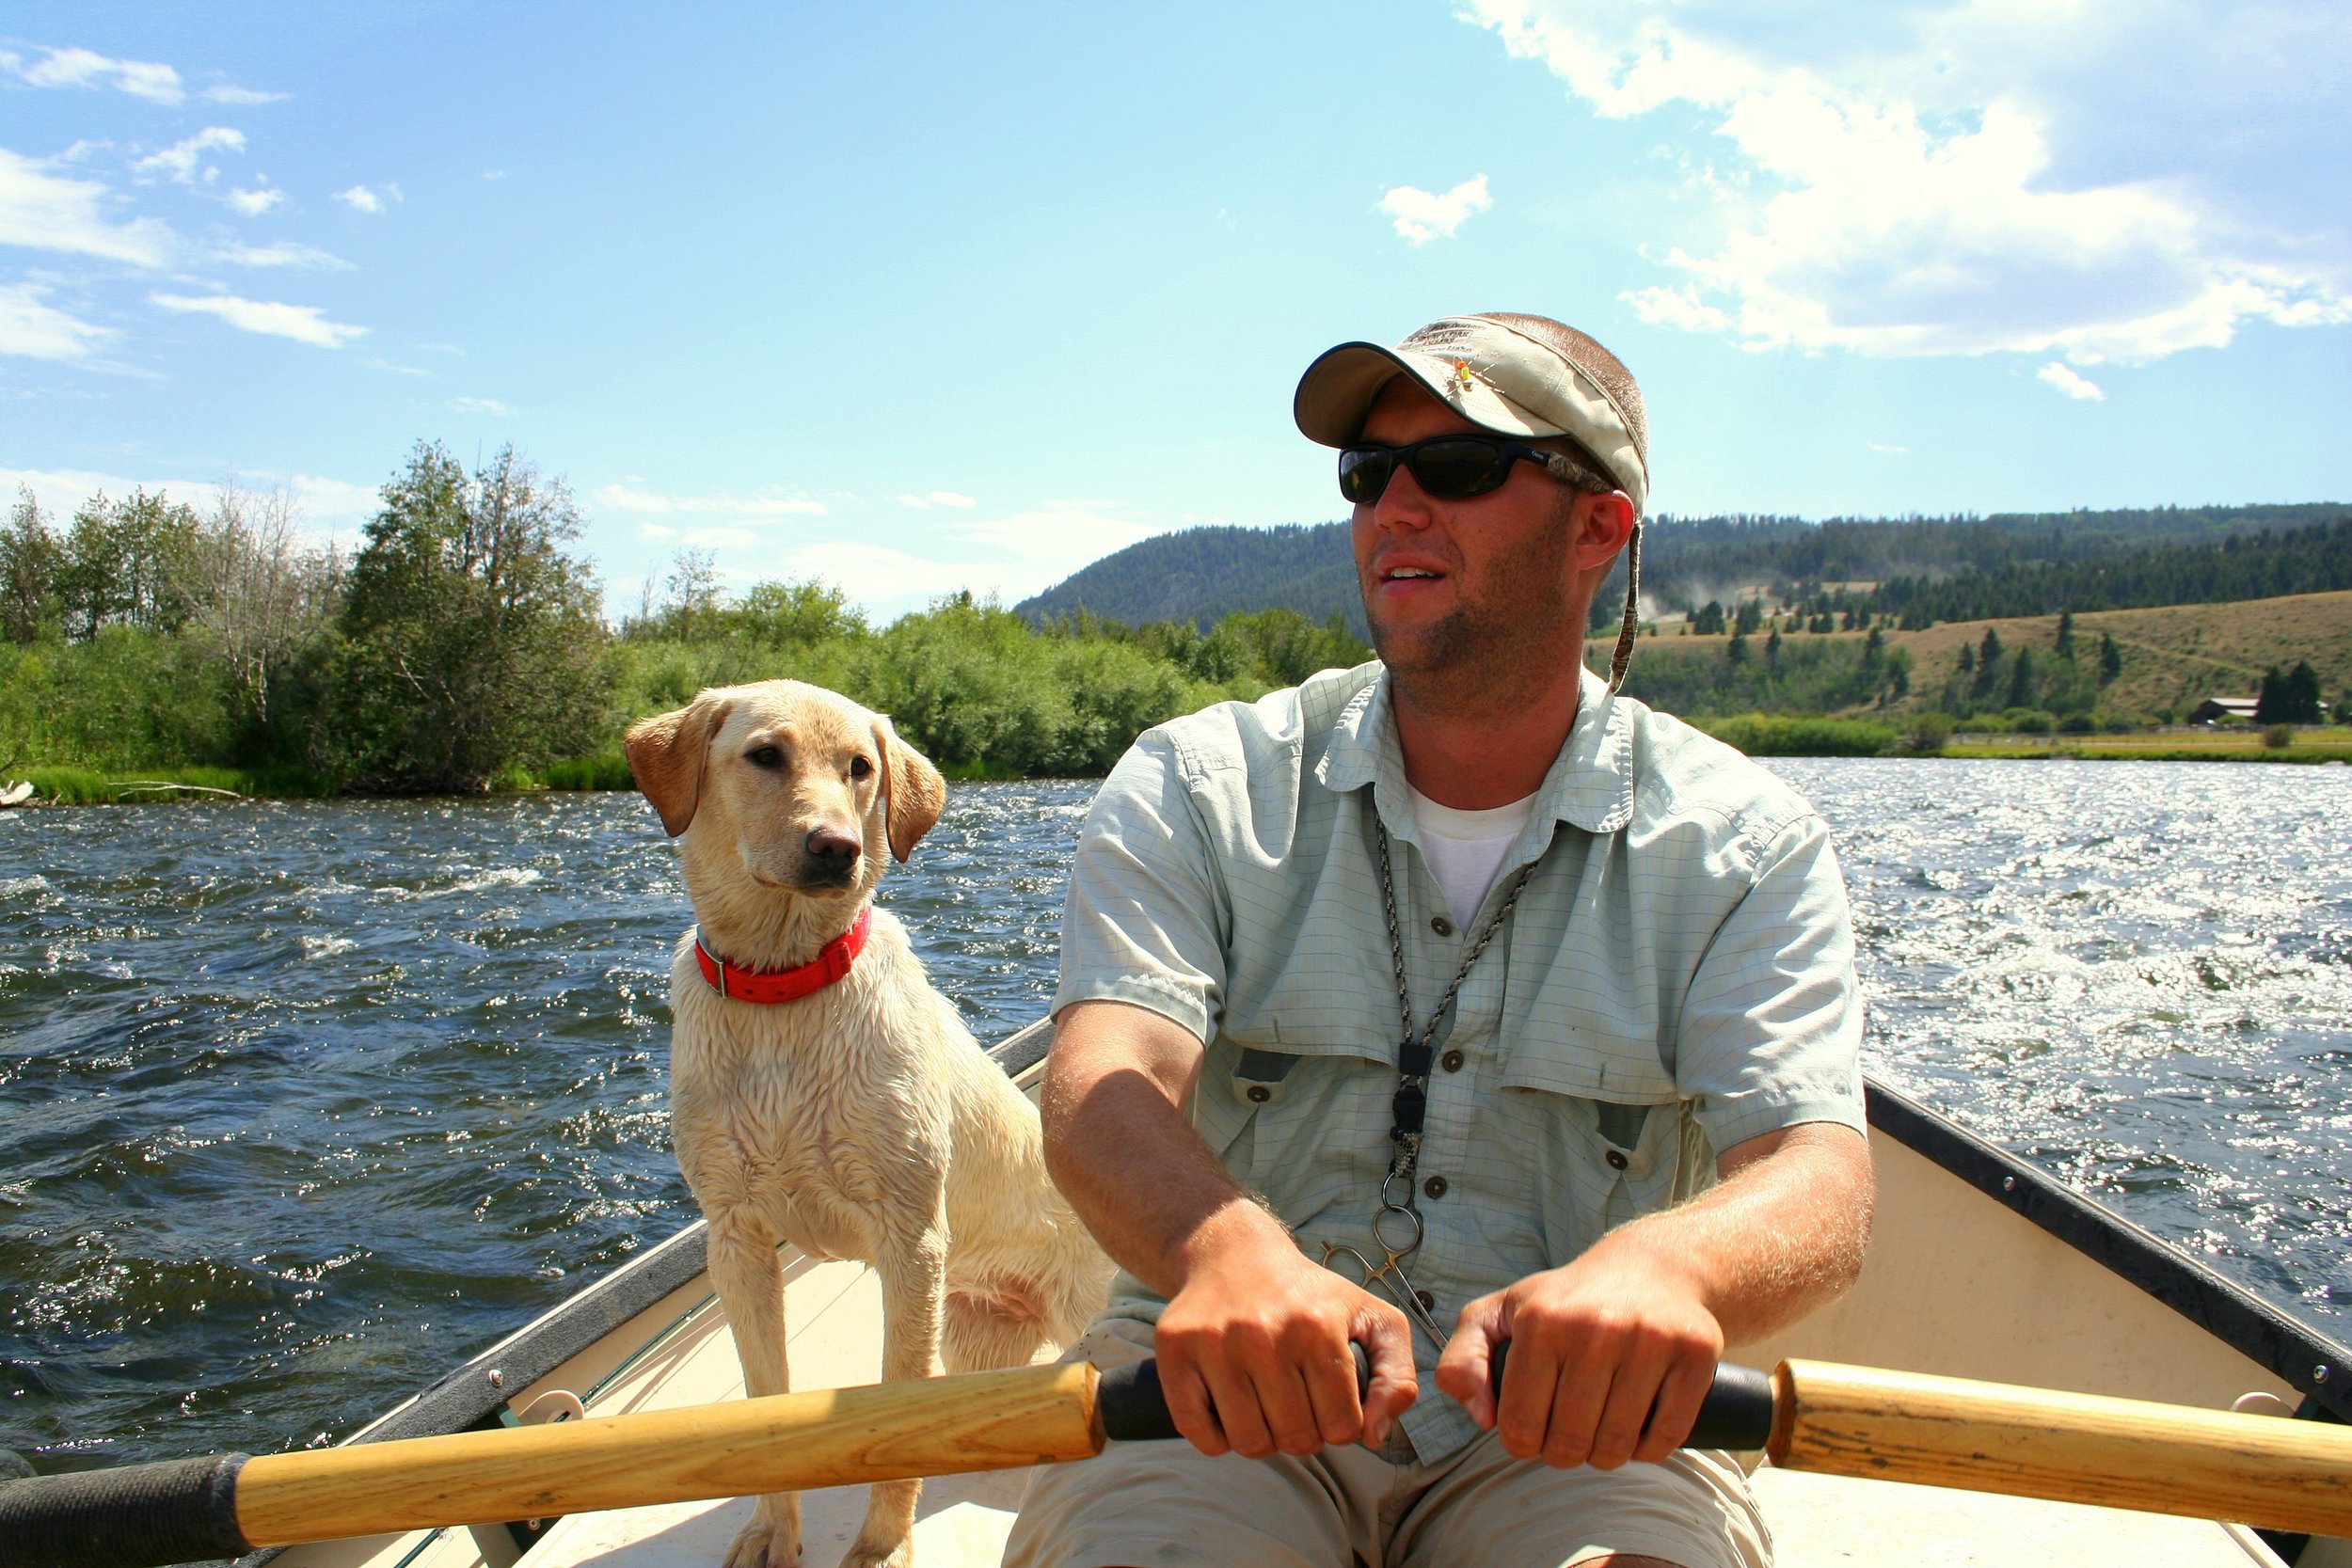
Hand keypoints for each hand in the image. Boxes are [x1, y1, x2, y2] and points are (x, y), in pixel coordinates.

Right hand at [1152, 1218, 1418, 1458]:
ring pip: (1248, 1442)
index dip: (1342, 1425)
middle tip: (1297, 1403)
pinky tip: (1230, 1409)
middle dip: (1304, 1433)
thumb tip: (1375, 1436)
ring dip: (1263, 1437)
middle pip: (1295, 1439)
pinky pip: (1199, 1432)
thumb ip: (1398, 1377)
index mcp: (1318, 1327)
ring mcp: (1215, 1342)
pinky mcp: (1175, 1349)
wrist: (1235, 1254)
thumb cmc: (1312, 1297)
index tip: (1331, 1400)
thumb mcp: (1374, 1320)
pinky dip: (1217, 1438)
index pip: (1343, 1428)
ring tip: (1266, 1406)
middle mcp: (1264, 1333)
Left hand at [1435, 1230, 1722, 1469]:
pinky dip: (1648, 1450)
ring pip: (1617, 1445)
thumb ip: (1464, 1357)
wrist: (1654, 1267)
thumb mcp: (1502, 1312)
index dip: (1521, 1444)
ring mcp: (1648, 1341)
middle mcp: (1594, 1328)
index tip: (1531, 1434)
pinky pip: (1666, 1436)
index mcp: (1541, 1321)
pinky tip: (1636, 1435)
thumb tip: (1481, 1416)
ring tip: (1598, 1438)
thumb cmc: (1567, 1301)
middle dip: (1562, 1454)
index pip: (1520, 1423)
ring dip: (1604, 1457)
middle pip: (1569, 1440)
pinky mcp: (1693, 1354)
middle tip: (1567, 1439)